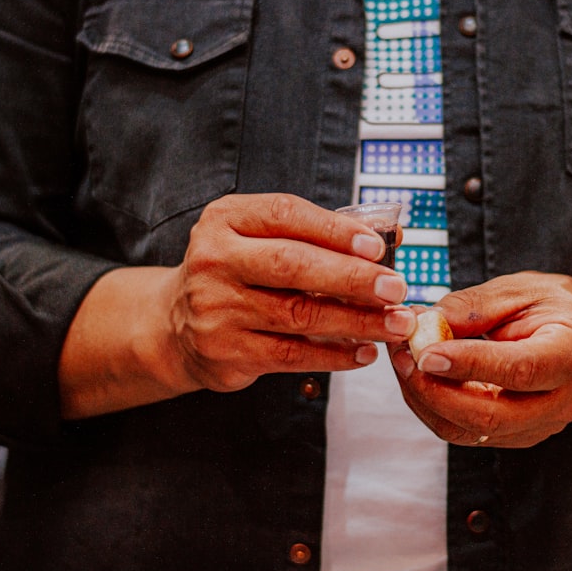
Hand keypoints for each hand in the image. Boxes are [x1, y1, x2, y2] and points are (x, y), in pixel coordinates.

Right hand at [163, 193, 416, 391]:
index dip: (335, 230)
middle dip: (352, 277)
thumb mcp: (259, 239)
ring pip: (299, 315)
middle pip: (293, 266)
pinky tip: (365, 351)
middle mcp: (215, 260)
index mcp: (225, 220)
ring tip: (394, 323)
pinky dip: (335, 354)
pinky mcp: (226, 352)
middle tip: (395, 288)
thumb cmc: (236, 273)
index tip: (377, 246)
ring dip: (357, 321)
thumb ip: (314, 234)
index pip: (285, 215)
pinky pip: (292, 354)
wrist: (176, 325)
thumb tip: (386, 236)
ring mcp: (217, 308)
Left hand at [387, 272, 571, 447]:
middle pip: (491, 415)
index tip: (425, 351)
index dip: (469, 365)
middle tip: (402, 356)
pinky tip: (418, 377)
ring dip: (426, 401)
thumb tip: (425, 323)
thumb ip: (474, 307)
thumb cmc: (551, 306)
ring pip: (471, 432)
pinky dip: (434, 408)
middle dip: (435, 390)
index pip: (519, 370)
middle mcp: (562, 400)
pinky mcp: (517, 435)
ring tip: (402, 361)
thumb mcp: (519, 289)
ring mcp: (540, 425)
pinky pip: (466, 433)